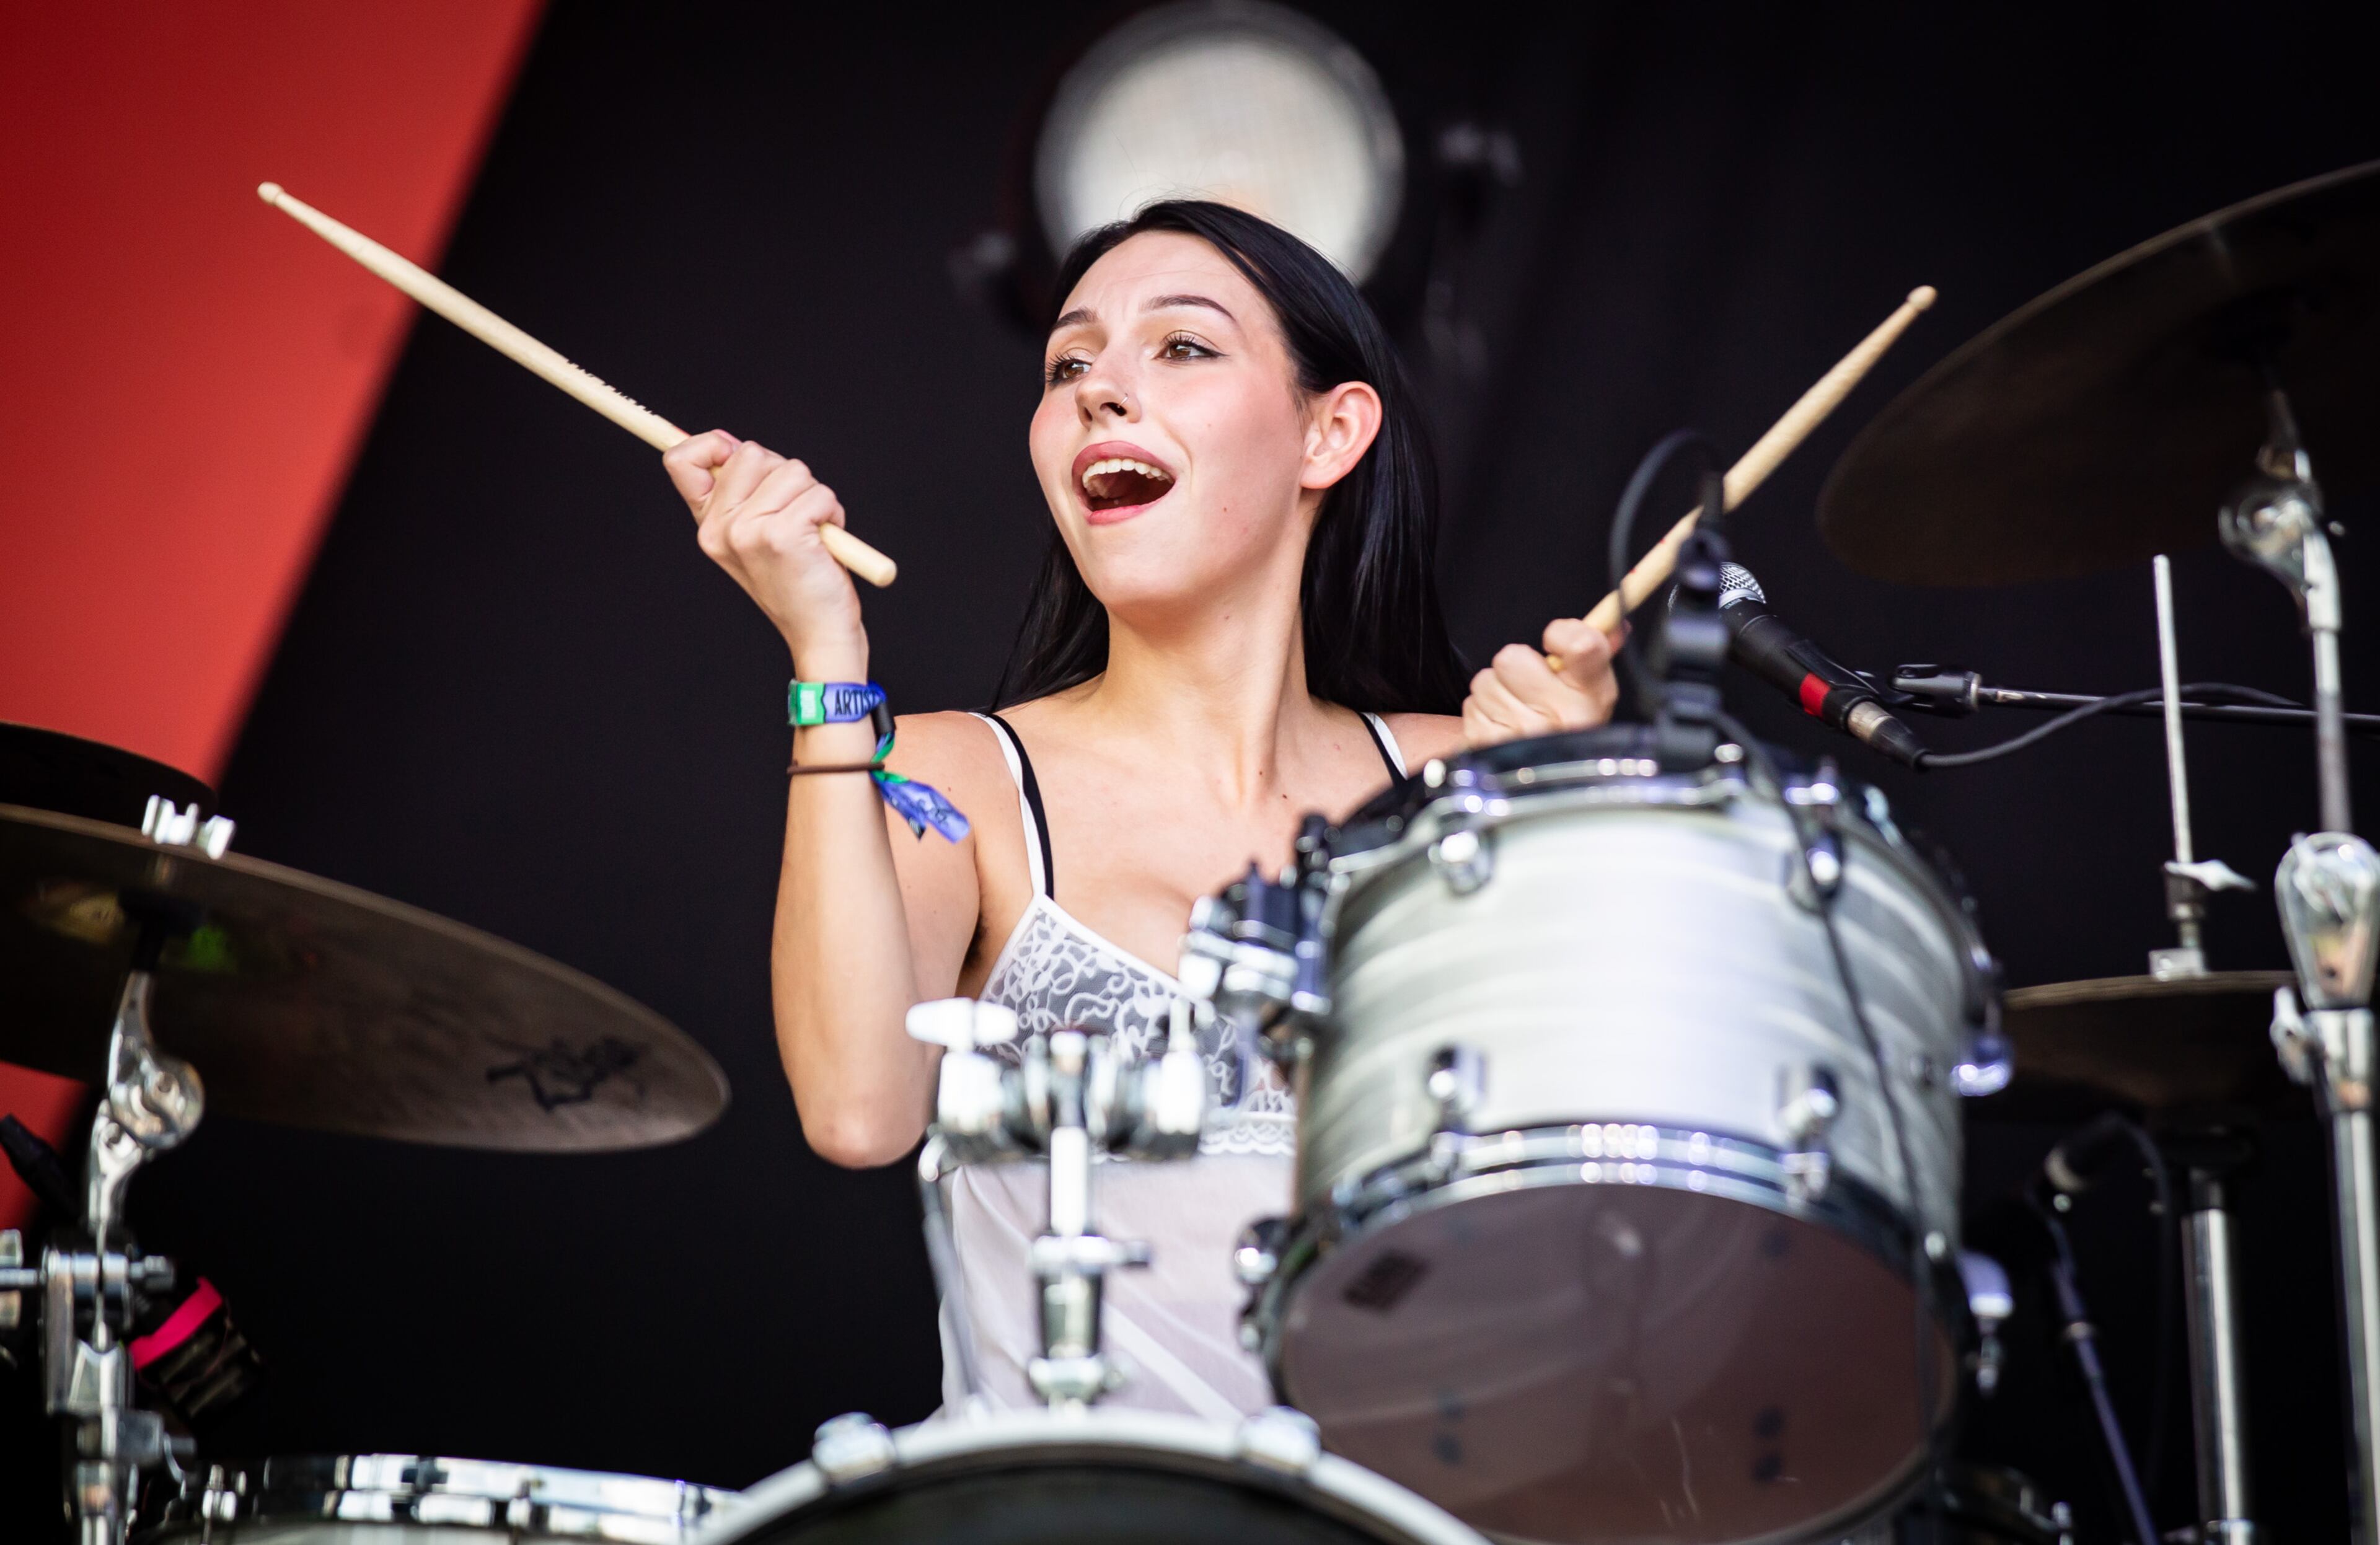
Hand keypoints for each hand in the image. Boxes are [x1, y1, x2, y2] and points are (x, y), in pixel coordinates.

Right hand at [665, 431, 865, 667]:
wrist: (819, 633)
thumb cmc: (798, 580)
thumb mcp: (756, 534)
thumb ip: (742, 490)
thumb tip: (728, 442)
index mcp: (708, 525)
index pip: (680, 460)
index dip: (710, 444)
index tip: (734, 455)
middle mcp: (720, 528)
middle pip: (751, 453)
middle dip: (786, 475)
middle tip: (795, 516)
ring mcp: (748, 532)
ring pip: (792, 470)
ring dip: (815, 496)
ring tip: (812, 533)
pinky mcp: (782, 535)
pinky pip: (819, 494)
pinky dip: (832, 513)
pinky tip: (824, 543)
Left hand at [1461, 617, 1620, 747]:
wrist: (1542, 777)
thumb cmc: (1565, 724)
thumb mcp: (1590, 690)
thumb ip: (1593, 651)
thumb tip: (1609, 621)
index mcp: (1592, 699)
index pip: (1582, 645)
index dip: (1562, 634)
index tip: (1555, 643)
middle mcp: (1560, 720)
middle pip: (1512, 657)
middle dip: (1515, 667)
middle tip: (1528, 687)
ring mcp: (1522, 737)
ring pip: (1486, 681)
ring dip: (1495, 692)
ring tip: (1515, 711)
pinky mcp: (1488, 747)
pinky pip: (1471, 705)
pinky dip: (1482, 713)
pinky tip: (1501, 727)